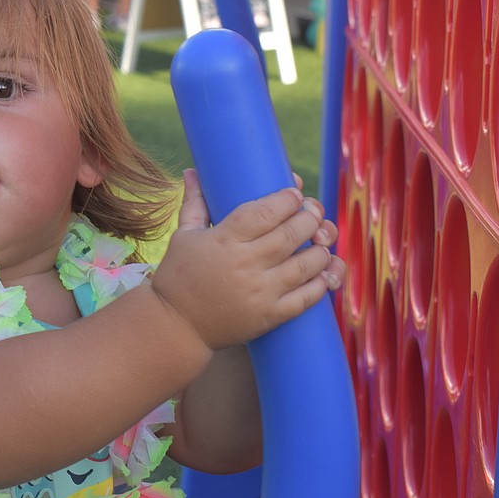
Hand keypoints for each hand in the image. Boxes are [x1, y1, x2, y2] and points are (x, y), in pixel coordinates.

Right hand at [151, 169, 343, 350]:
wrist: (175, 327)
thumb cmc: (177, 277)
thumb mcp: (182, 236)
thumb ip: (194, 203)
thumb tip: (192, 170)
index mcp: (224, 240)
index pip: (265, 212)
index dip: (287, 199)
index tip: (295, 193)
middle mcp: (245, 265)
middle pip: (292, 234)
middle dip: (310, 217)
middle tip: (312, 212)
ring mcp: (260, 292)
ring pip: (307, 264)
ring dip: (321, 248)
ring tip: (319, 240)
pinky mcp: (270, 316)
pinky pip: (308, 297)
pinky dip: (321, 282)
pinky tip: (323, 271)